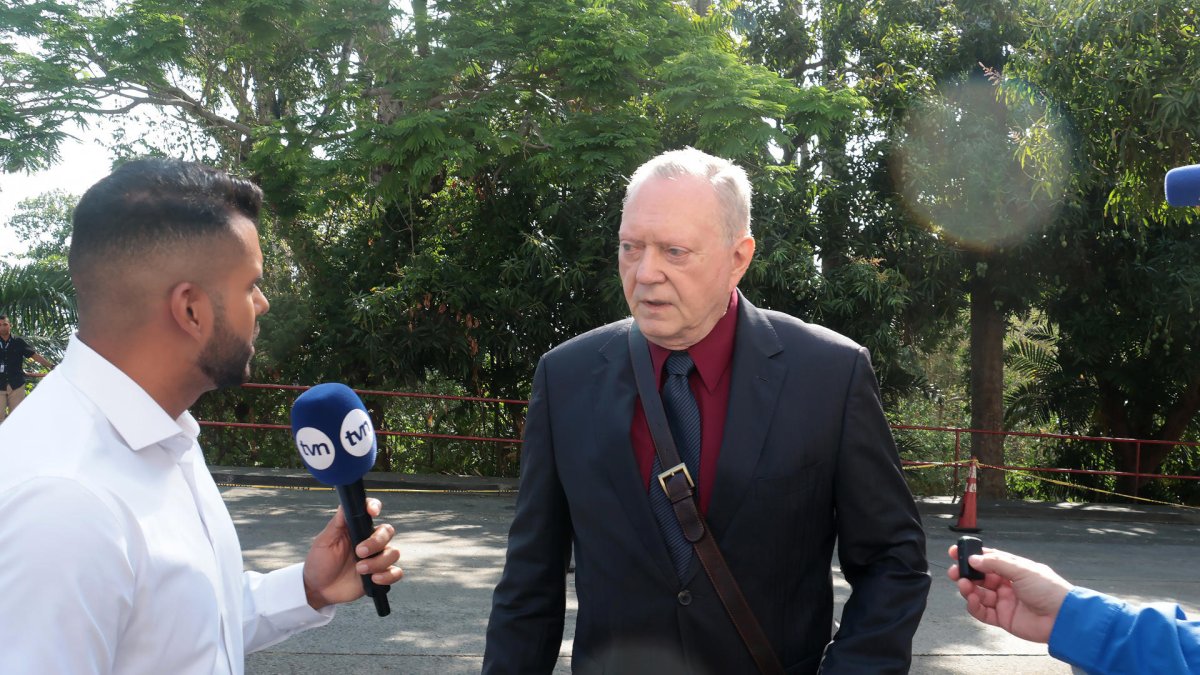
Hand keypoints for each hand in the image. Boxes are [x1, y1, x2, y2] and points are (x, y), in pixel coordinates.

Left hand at [303, 497, 403, 609]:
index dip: (375, 507)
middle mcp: (370, 541)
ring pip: (393, 553)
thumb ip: (337, 523)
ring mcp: (376, 558)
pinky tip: (374, 579)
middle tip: (359, 552)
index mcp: (356, 529)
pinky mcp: (380, 575)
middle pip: (387, 532)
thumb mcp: (324, 541)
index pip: (371, 511)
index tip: (373, 512)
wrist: (318, 589)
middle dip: (376, 542)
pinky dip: (388, 576)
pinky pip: (396, 573)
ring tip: (360, 569)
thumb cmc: (320, 562)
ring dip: (378, 562)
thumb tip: (345, 504)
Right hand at [947, 545, 1071, 643]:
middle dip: (966, 574)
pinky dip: (974, 606)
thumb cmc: (1048, 589)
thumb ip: (996, 563)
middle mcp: (1007, 584)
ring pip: (978, 594)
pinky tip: (972, 599)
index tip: (955, 552)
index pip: (988, 560)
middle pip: (979, 577)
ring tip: (964, 585)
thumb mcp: (1022, 569)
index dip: (971, 556)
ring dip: (968, 589)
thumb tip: (974, 559)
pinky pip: (982, 612)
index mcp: (1013, 569)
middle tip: (955, 572)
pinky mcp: (1003, 618)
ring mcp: (1004, 602)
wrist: (1062, 618)